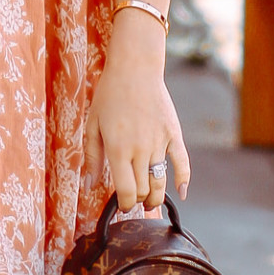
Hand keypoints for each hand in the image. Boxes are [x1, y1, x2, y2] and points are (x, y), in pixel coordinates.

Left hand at [83, 18, 189, 212]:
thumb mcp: (93, 125)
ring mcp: (159, 143)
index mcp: (118, 150)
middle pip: (144, 190)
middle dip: (138, 201)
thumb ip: (92, 158)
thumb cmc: (109, 96)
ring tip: (150, 201)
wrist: (135, 69)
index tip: (122, 205)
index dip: (125, 204)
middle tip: (133, 200)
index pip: (126, 192)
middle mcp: (140, 150)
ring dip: (156, 197)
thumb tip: (89, 186)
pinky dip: (184, 180)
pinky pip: (182, 163)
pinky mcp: (174, 134)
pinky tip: (182, 192)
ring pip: (161, 181)